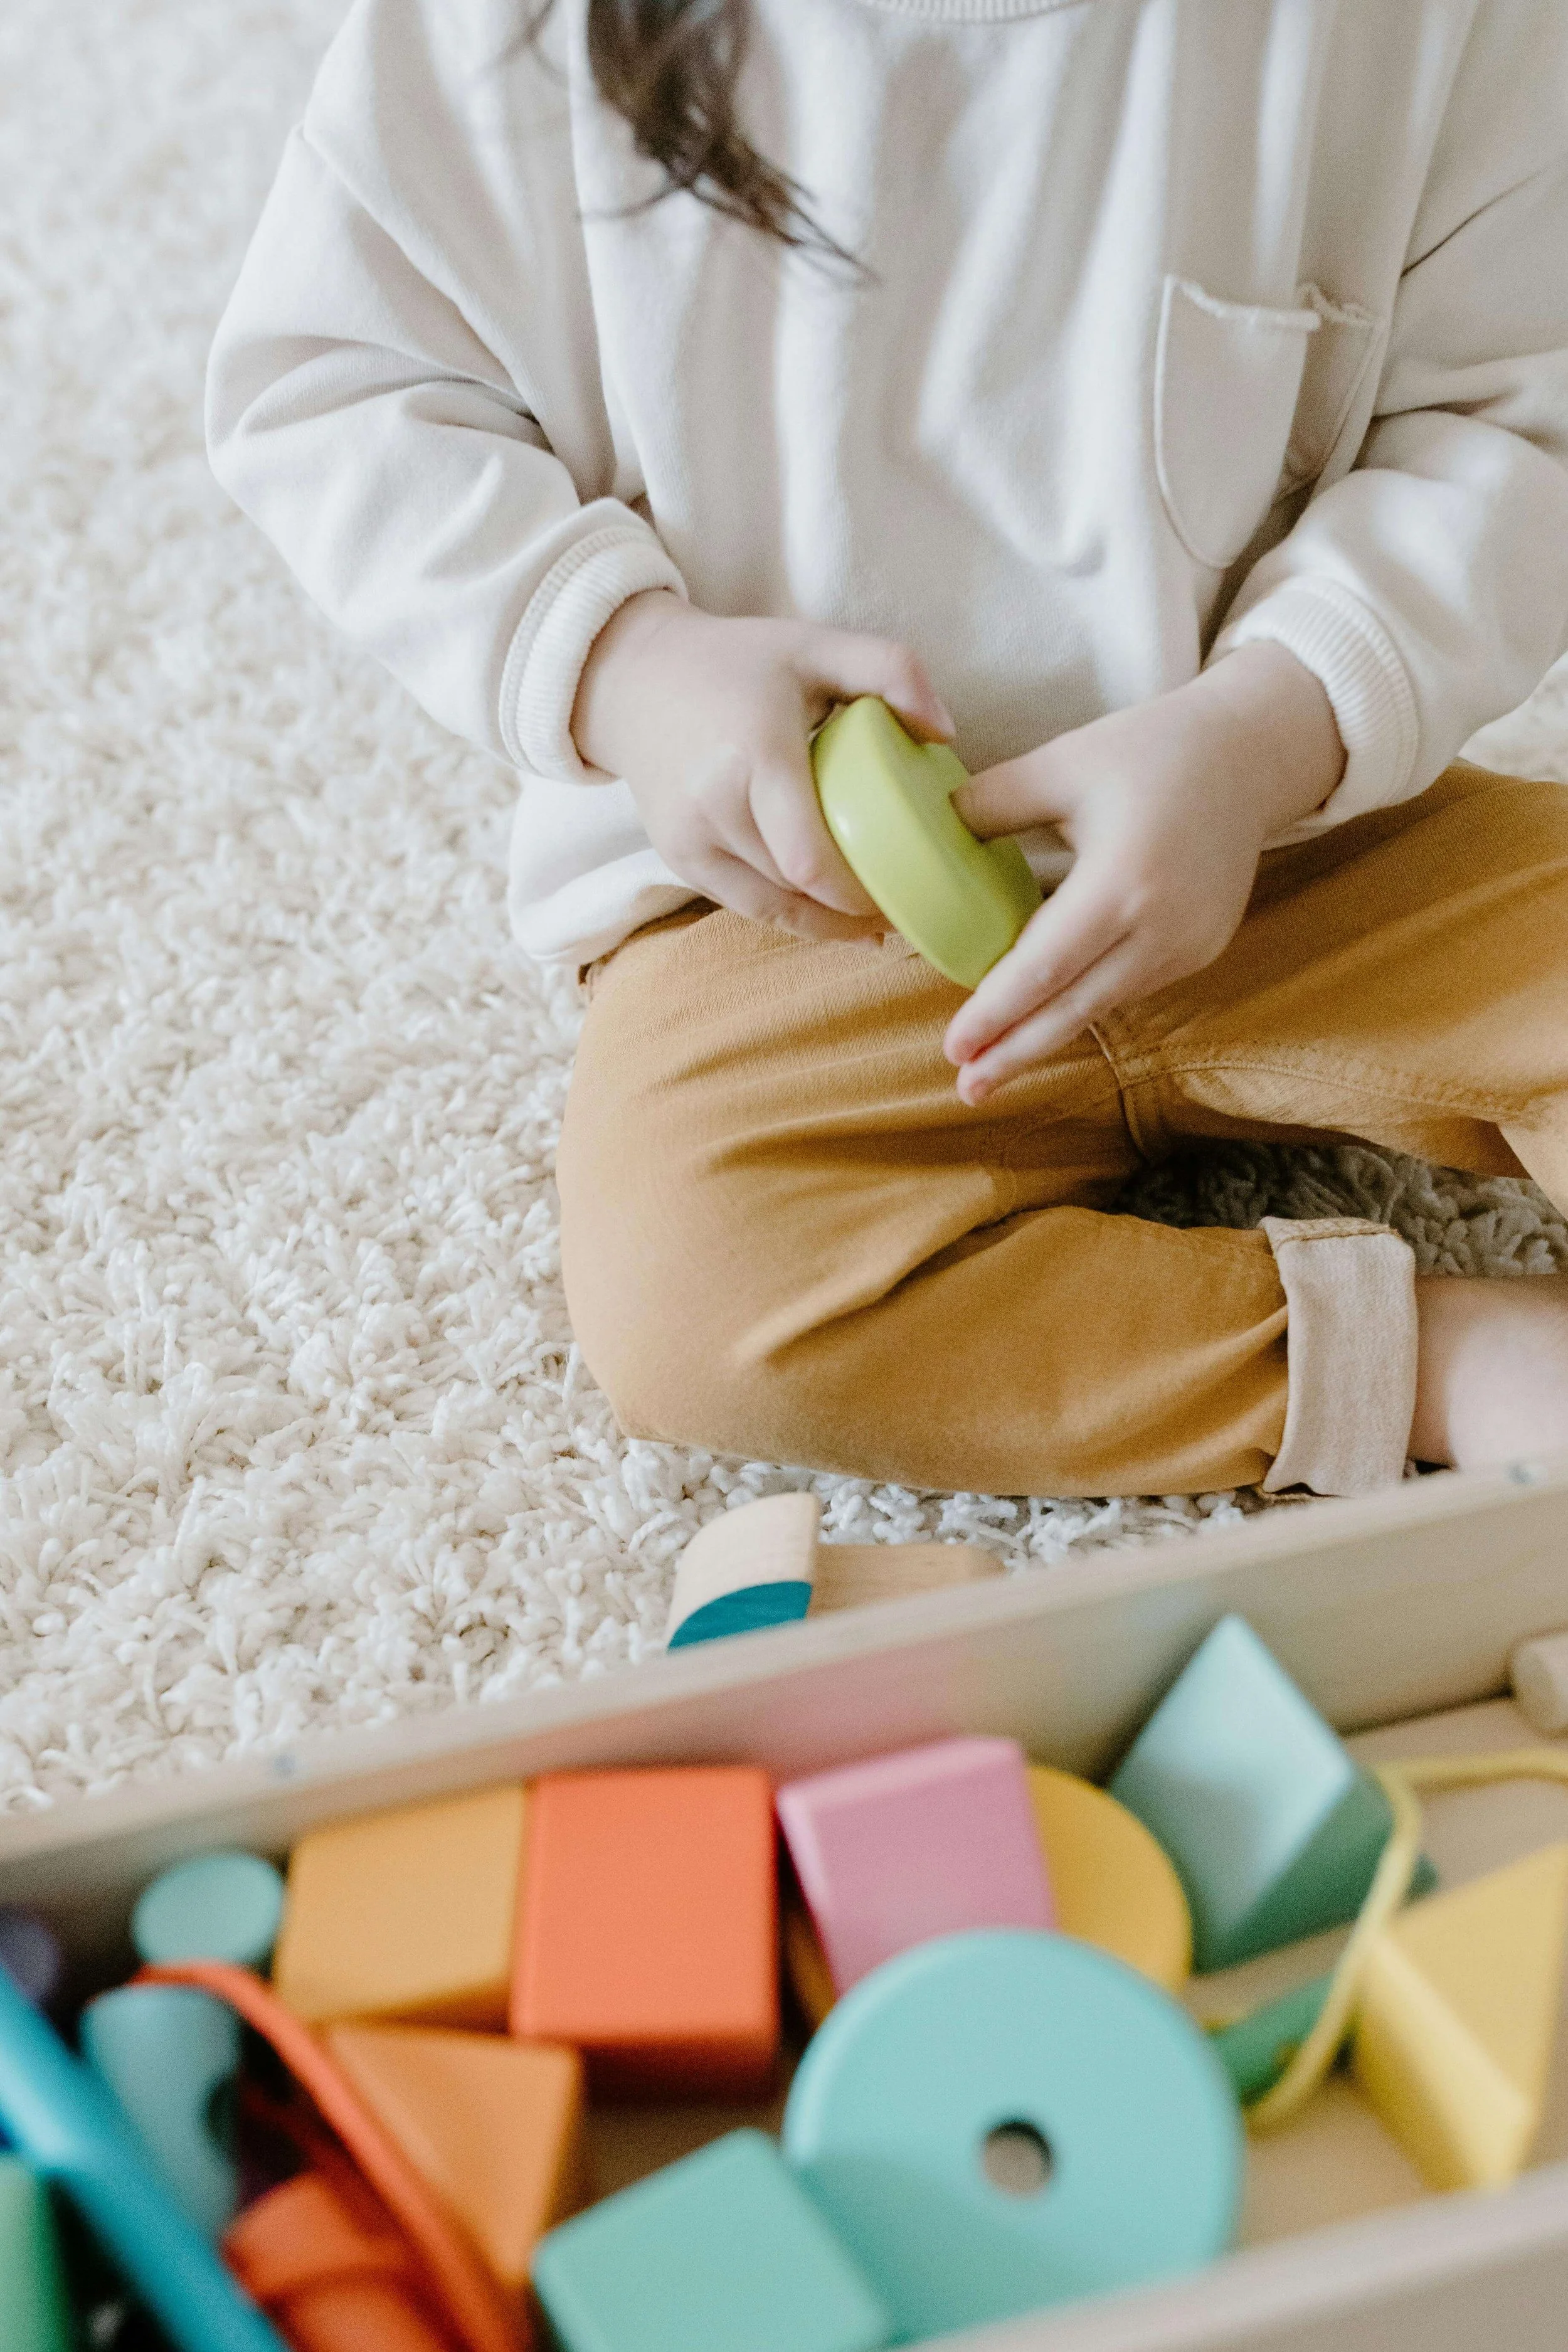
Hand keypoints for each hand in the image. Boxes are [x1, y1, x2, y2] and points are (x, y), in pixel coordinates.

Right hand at [572, 591, 954, 941]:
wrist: (637, 680)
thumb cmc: (739, 663)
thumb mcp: (817, 644)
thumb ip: (892, 670)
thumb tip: (945, 732)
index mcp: (755, 755)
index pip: (808, 859)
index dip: (858, 894)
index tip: (908, 891)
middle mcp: (713, 807)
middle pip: (796, 890)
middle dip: (854, 909)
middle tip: (907, 907)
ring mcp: (689, 841)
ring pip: (772, 909)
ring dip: (825, 923)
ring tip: (874, 922)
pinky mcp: (678, 859)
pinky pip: (745, 904)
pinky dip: (790, 913)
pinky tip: (827, 913)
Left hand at [942, 645, 1345, 1103]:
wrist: (1250, 755)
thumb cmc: (1151, 750)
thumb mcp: (1062, 762)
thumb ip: (992, 802)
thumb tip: (927, 833)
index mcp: (1123, 880)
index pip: (1044, 965)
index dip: (996, 1012)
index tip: (955, 1046)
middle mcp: (1162, 926)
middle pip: (1074, 1008)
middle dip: (1016, 1053)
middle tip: (967, 1089)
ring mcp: (1189, 944)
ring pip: (1103, 1004)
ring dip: (1048, 1035)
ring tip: (994, 1065)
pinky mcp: (1202, 949)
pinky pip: (1130, 987)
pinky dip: (1085, 1004)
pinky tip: (1047, 1019)